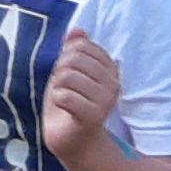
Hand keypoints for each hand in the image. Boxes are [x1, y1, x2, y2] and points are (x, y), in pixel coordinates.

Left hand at [38, 29, 124, 163]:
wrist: (73, 140)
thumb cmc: (70, 104)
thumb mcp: (68, 72)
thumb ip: (73, 51)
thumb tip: (78, 30)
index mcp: (110, 69)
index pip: (82, 46)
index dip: (66, 56)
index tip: (68, 74)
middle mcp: (113, 83)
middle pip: (74, 59)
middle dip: (60, 72)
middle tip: (64, 89)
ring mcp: (106, 100)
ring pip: (67, 76)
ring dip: (57, 87)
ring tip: (65, 100)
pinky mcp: (94, 116)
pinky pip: (63, 96)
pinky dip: (57, 101)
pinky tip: (64, 109)